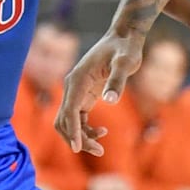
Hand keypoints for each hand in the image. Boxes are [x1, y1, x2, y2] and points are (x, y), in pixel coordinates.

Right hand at [56, 32, 143, 155]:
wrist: (124, 37)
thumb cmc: (125, 48)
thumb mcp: (125, 62)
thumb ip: (117, 80)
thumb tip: (110, 100)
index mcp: (78, 80)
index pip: (69, 111)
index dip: (72, 130)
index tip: (78, 148)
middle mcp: (73, 86)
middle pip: (64, 120)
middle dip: (76, 138)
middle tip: (99, 151)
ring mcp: (77, 91)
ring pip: (70, 121)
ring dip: (81, 137)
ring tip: (100, 149)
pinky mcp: (85, 94)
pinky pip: (78, 118)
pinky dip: (85, 129)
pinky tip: (102, 133)